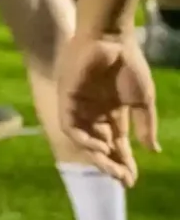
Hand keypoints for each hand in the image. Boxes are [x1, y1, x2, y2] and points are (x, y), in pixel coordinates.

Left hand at [57, 28, 158, 185]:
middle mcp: (93, 112)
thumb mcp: (142, 100)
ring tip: (111, 165)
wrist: (111, 39)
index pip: (116, 144)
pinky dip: (83, 138)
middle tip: (122, 178)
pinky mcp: (67, 98)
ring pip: (84, 139)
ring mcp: (79, 105)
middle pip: (99, 146)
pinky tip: (99, 146)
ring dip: (96, 155)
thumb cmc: (128, 64)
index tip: (132, 180)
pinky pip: (70, 125)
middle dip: (110, 164)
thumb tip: (152, 150)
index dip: (124, 162)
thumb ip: (145, 125)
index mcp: (112, 113)